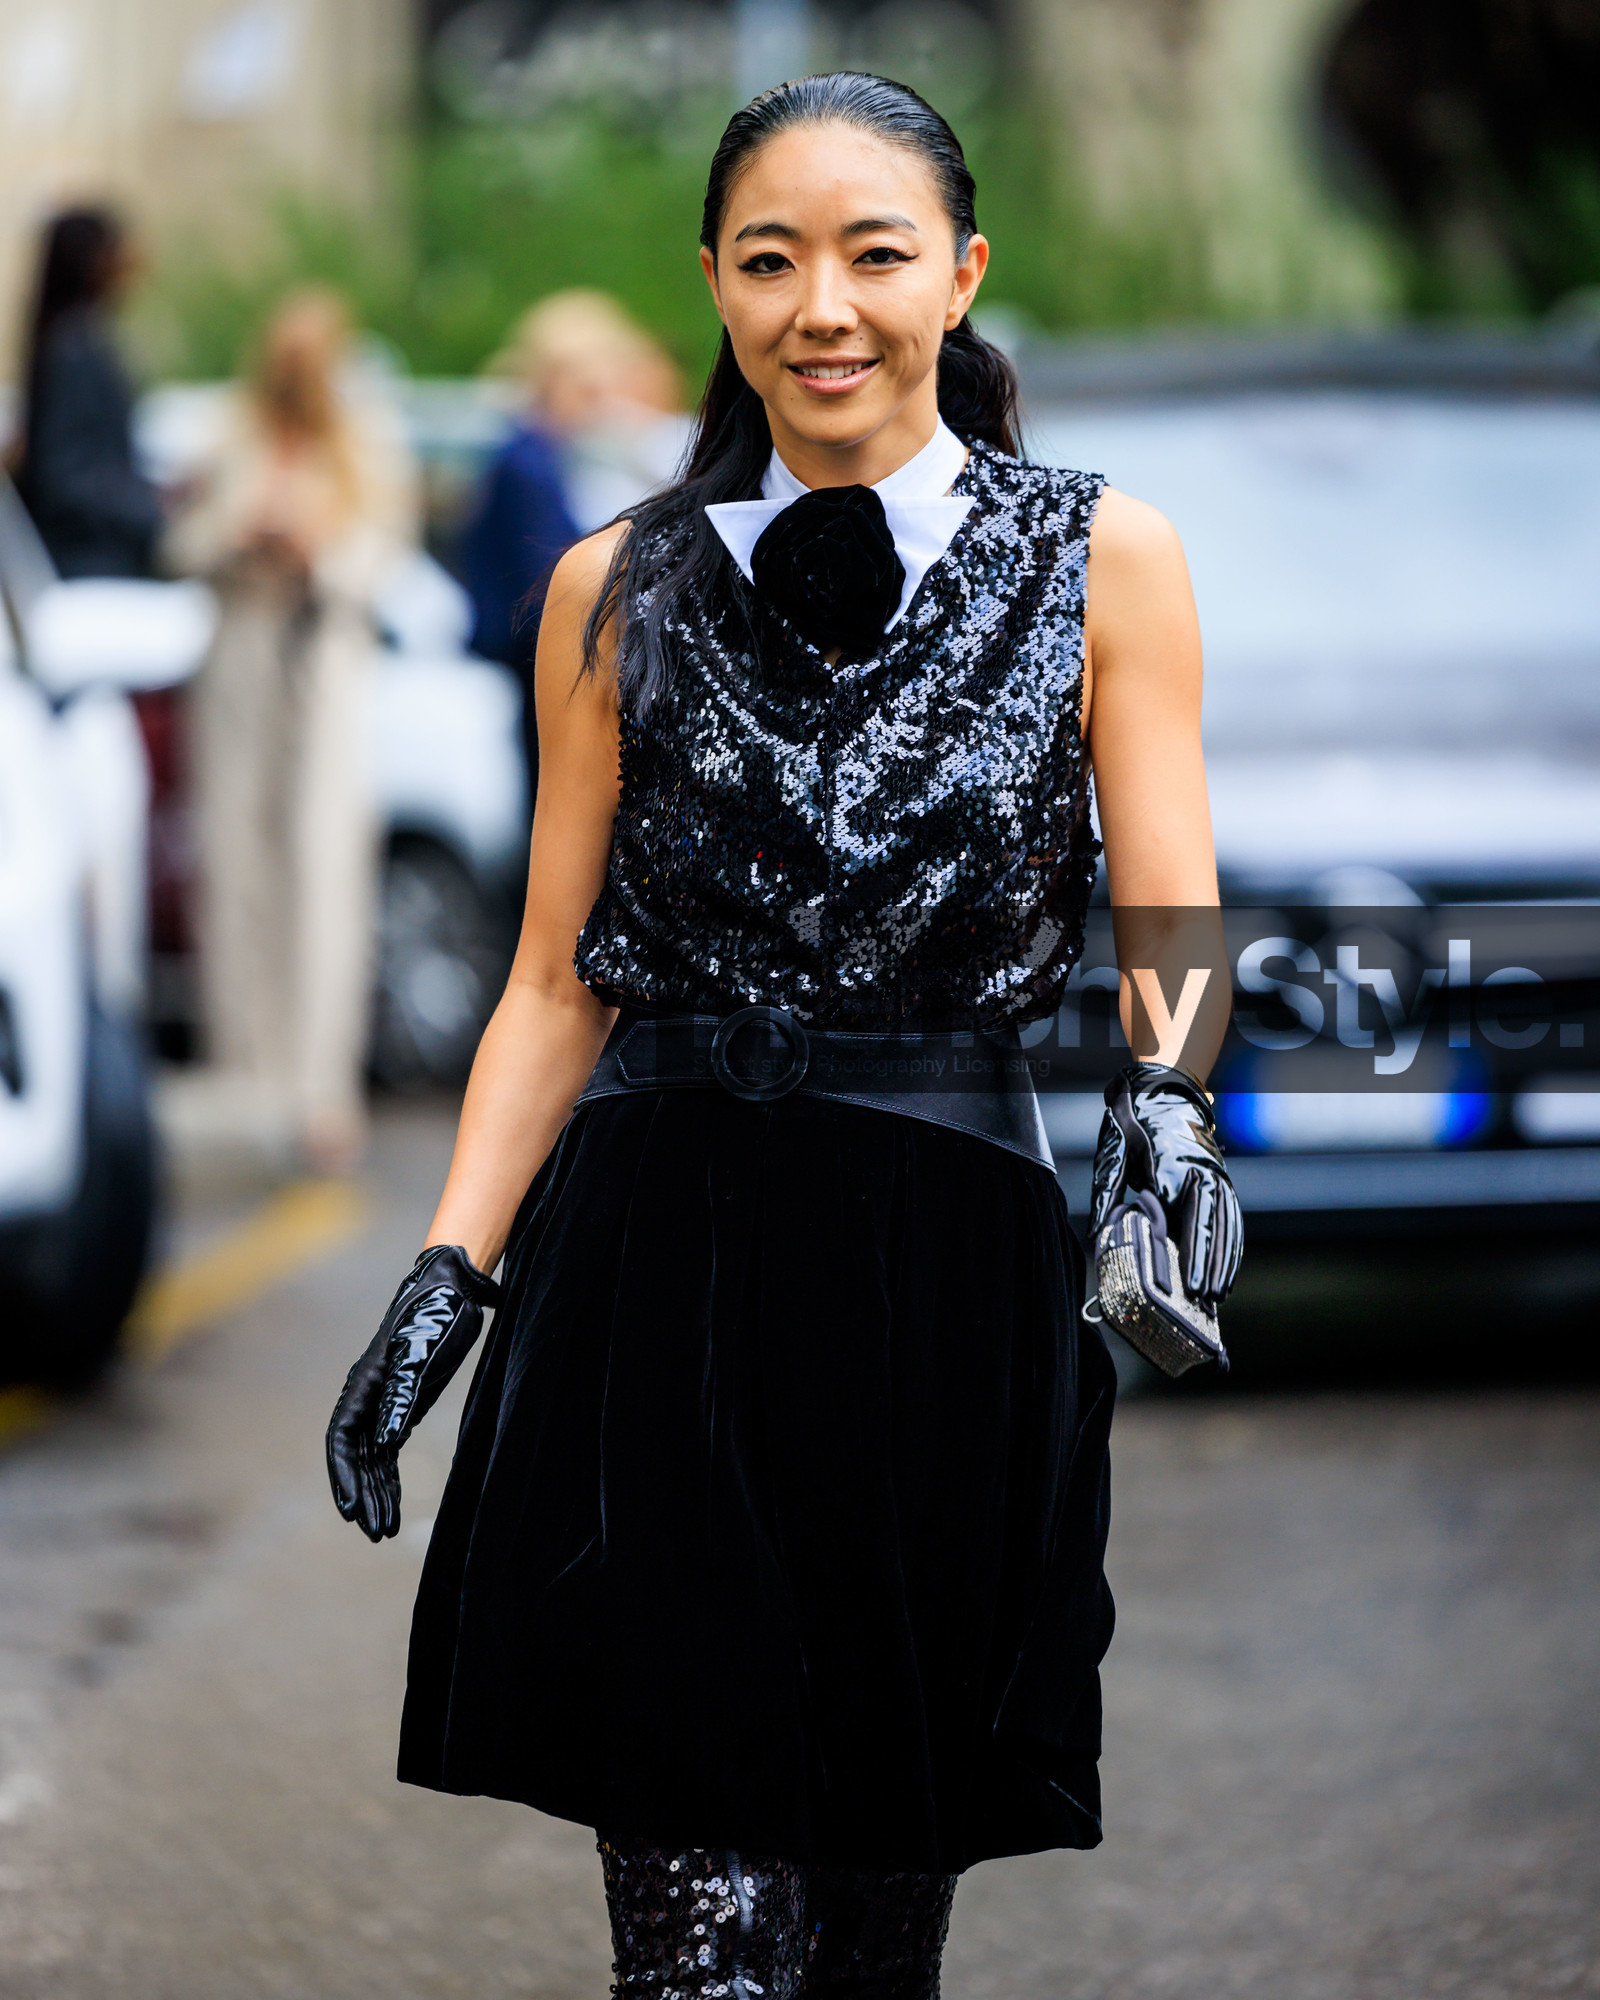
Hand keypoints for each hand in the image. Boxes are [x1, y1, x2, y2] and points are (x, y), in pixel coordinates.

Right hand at [325, 1244, 501, 1541]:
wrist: (451, 1290)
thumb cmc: (432, 1317)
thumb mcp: (419, 1358)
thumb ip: (401, 1399)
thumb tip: (384, 1445)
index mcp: (363, 1385)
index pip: (342, 1440)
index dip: (344, 1476)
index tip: (351, 1511)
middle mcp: (367, 1398)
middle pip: (356, 1457)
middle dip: (363, 1495)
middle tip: (376, 1532)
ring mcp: (385, 1403)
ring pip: (373, 1459)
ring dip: (378, 1494)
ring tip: (386, 1530)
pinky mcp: (404, 1405)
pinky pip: (389, 1452)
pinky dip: (391, 1479)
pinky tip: (394, 1503)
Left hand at [1089, 1063, 1241, 1304]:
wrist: (1164, 1088)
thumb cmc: (1133, 1125)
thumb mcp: (1115, 1155)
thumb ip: (1107, 1195)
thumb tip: (1097, 1234)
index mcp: (1172, 1172)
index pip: (1183, 1224)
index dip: (1188, 1258)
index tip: (1187, 1287)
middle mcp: (1200, 1176)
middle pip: (1211, 1229)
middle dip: (1210, 1268)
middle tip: (1206, 1301)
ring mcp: (1216, 1176)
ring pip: (1226, 1226)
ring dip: (1225, 1263)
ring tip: (1220, 1296)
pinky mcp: (1222, 1178)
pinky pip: (1232, 1217)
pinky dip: (1234, 1246)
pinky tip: (1230, 1271)